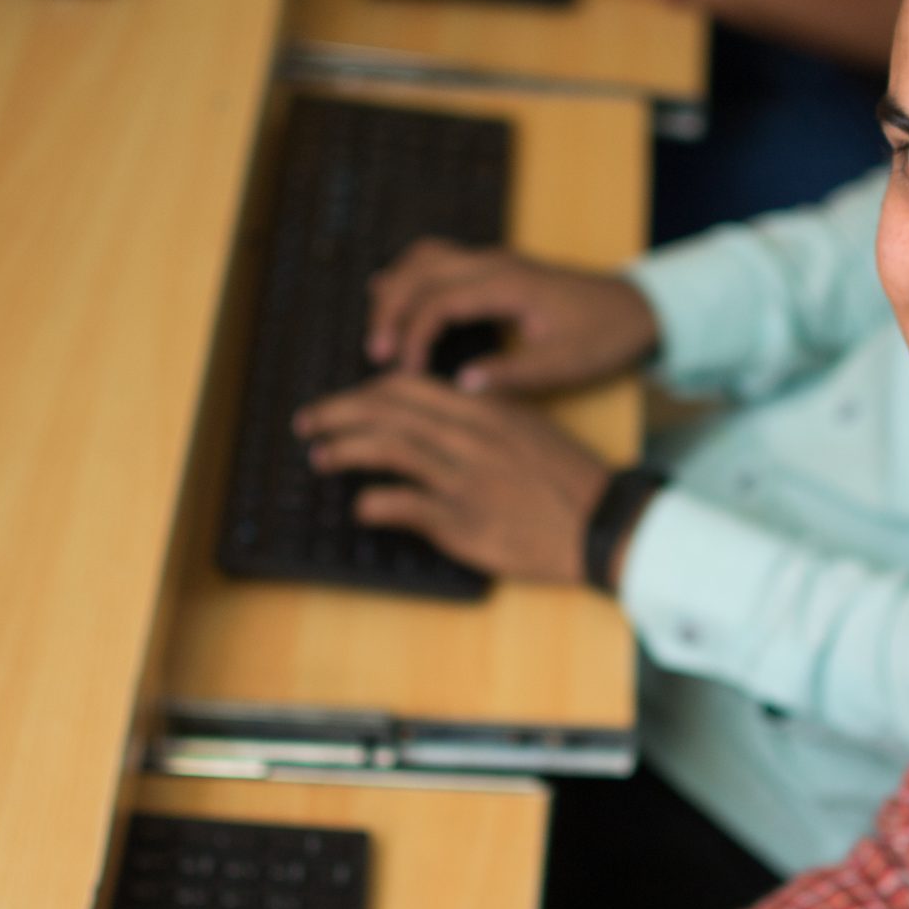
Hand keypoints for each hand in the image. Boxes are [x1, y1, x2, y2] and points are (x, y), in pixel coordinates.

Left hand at [295, 374, 608, 582]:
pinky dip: (374, 503)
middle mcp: (470, 436)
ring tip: (320, 457)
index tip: (345, 403)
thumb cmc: (565, 479)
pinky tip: (361, 506)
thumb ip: (478, 418)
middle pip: (387, 410)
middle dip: (337, 412)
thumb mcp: (524, 429)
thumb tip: (432, 418)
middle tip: (307, 423)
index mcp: (483, 409)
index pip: (408, 386)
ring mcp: (465, 478)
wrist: (601, 522)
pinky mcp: (464, 522)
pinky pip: (405, 505)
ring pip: (390, 448)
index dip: (366, 392)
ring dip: (345, 449)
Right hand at [367, 239, 658, 393]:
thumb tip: (459, 385)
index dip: (414, 336)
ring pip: (424, 257)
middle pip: (419, 271)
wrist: (640, 308)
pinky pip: (439, 260)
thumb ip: (511, 374)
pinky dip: (411, 278)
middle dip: (391, 310)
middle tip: (377, 355)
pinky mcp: (495, 267)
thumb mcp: (564, 365)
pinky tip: (395, 301)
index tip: (406, 373)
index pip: (438, 301)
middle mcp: (494, 262)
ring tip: (383, 334)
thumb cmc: (605, 337)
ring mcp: (494, 260)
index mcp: (507, 284)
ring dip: (397, 290)